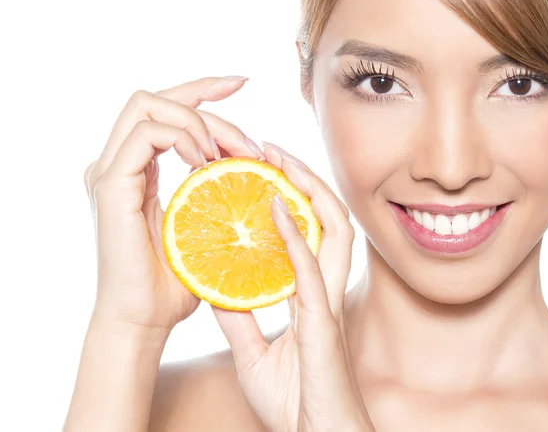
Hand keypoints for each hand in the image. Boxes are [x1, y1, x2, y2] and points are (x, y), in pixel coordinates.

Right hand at [84, 76, 265, 331]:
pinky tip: (208, 164)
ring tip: (227, 155)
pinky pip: (146, 133)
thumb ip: (212, 192)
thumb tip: (244, 165)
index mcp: (136, 169)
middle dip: (208, 102)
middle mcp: (117, 163)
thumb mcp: (202, 226)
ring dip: (198, 121)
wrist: (144, 320)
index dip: (204, 88)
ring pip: (148, 105)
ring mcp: (109, 170)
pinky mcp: (110, 182)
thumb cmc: (175, 281)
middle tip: (248, 141)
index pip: (166, 111)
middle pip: (158, 99)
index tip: (242, 82)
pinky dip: (183, 137)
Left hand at [213, 143, 374, 431]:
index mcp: (311, 294)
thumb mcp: (252, 352)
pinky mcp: (323, 321)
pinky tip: (277, 207)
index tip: (261, 171)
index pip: (308, 233)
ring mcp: (327, 301)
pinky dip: (296, 235)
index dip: (291, 198)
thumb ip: (238, 317)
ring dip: (307, 191)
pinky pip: (313, 268)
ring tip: (278, 160)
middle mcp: (325, 289)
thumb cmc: (294, 402)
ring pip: (332, 230)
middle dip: (303, 179)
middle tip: (270, 149)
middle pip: (326, 218)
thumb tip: (213, 287)